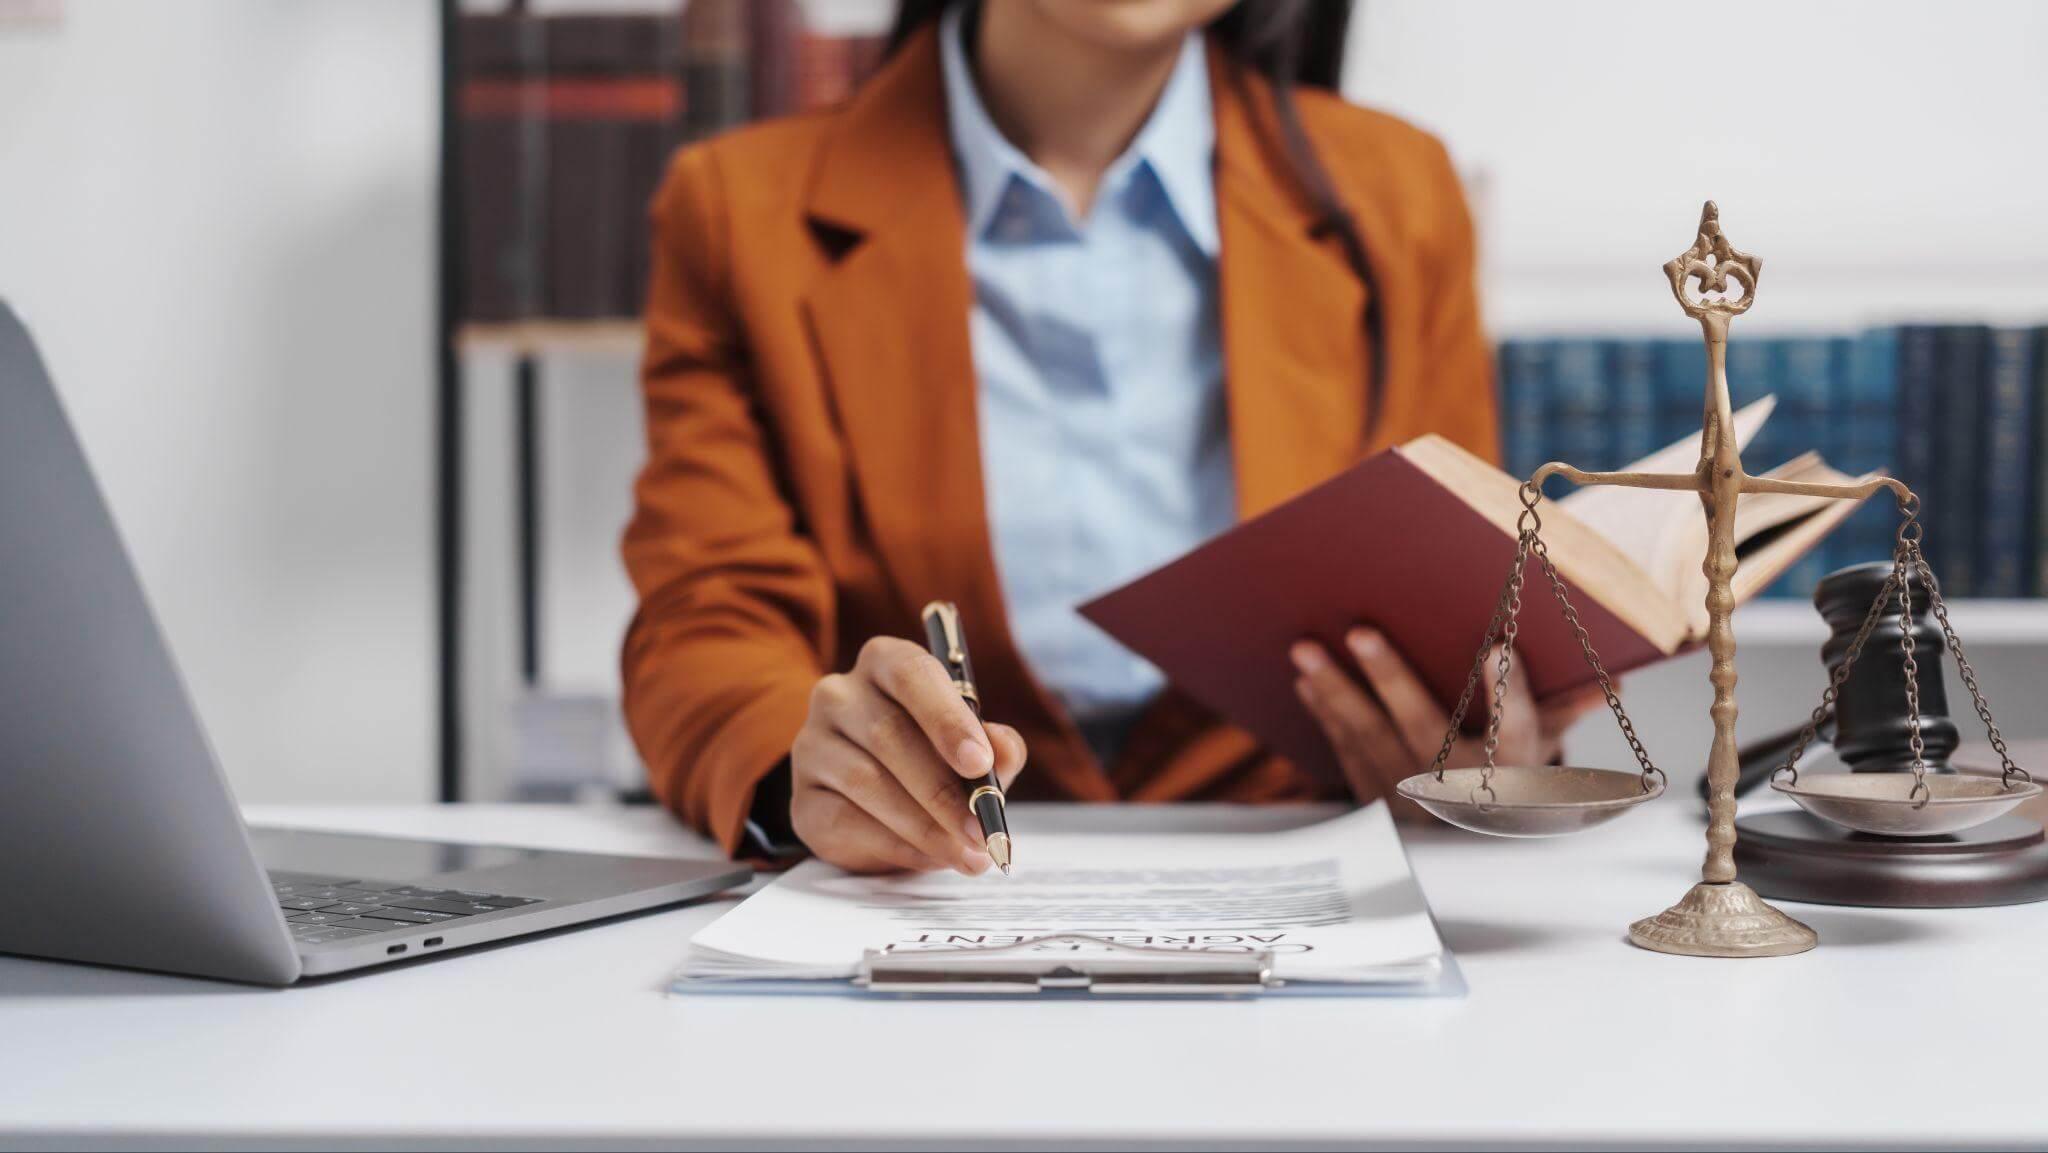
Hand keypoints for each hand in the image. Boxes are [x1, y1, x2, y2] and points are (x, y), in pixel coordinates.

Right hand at [791, 637, 1026, 874]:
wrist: (884, 813)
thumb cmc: (937, 763)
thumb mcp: (977, 752)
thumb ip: (998, 747)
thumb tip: (1001, 749)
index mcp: (885, 664)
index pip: (911, 674)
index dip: (947, 718)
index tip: (979, 763)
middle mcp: (839, 695)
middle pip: (889, 733)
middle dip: (943, 789)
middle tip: (981, 828)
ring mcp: (812, 745)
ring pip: (867, 781)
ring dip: (924, 824)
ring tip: (967, 854)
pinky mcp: (802, 799)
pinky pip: (845, 820)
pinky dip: (896, 844)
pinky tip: (930, 858)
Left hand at [1290, 628, 1602, 805]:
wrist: (1468, 845)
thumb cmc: (1507, 778)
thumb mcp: (1541, 752)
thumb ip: (1562, 711)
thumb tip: (1613, 685)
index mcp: (1511, 770)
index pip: (1519, 732)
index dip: (1511, 695)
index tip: (1500, 649)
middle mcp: (1460, 787)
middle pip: (1423, 728)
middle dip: (1390, 680)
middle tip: (1359, 632)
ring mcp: (1411, 795)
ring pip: (1370, 737)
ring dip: (1335, 692)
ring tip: (1305, 648)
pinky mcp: (1375, 798)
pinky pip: (1346, 752)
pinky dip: (1325, 716)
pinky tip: (1304, 680)